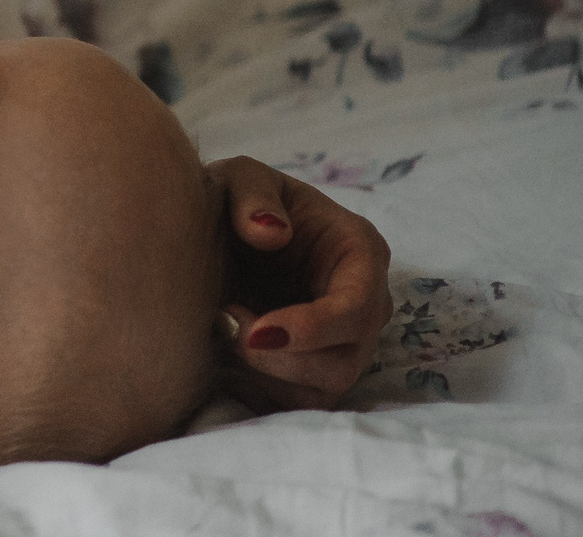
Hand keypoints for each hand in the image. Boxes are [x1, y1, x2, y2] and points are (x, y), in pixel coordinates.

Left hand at [206, 155, 394, 409]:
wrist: (218, 231)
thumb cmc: (239, 200)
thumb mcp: (241, 178)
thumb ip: (253, 196)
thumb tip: (269, 232)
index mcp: (359, 253)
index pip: (358, 308)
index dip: (311, 328)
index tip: (253, 331)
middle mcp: (364, 306)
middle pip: (343, 362)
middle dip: (281, 358)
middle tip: (227, 322)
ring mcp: (344, 344)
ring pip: (322, 391)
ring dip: (265, 375)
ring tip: (223, 331)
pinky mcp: (315, 371)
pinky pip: (296, 404)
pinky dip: (257, 389)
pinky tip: (224, 354)